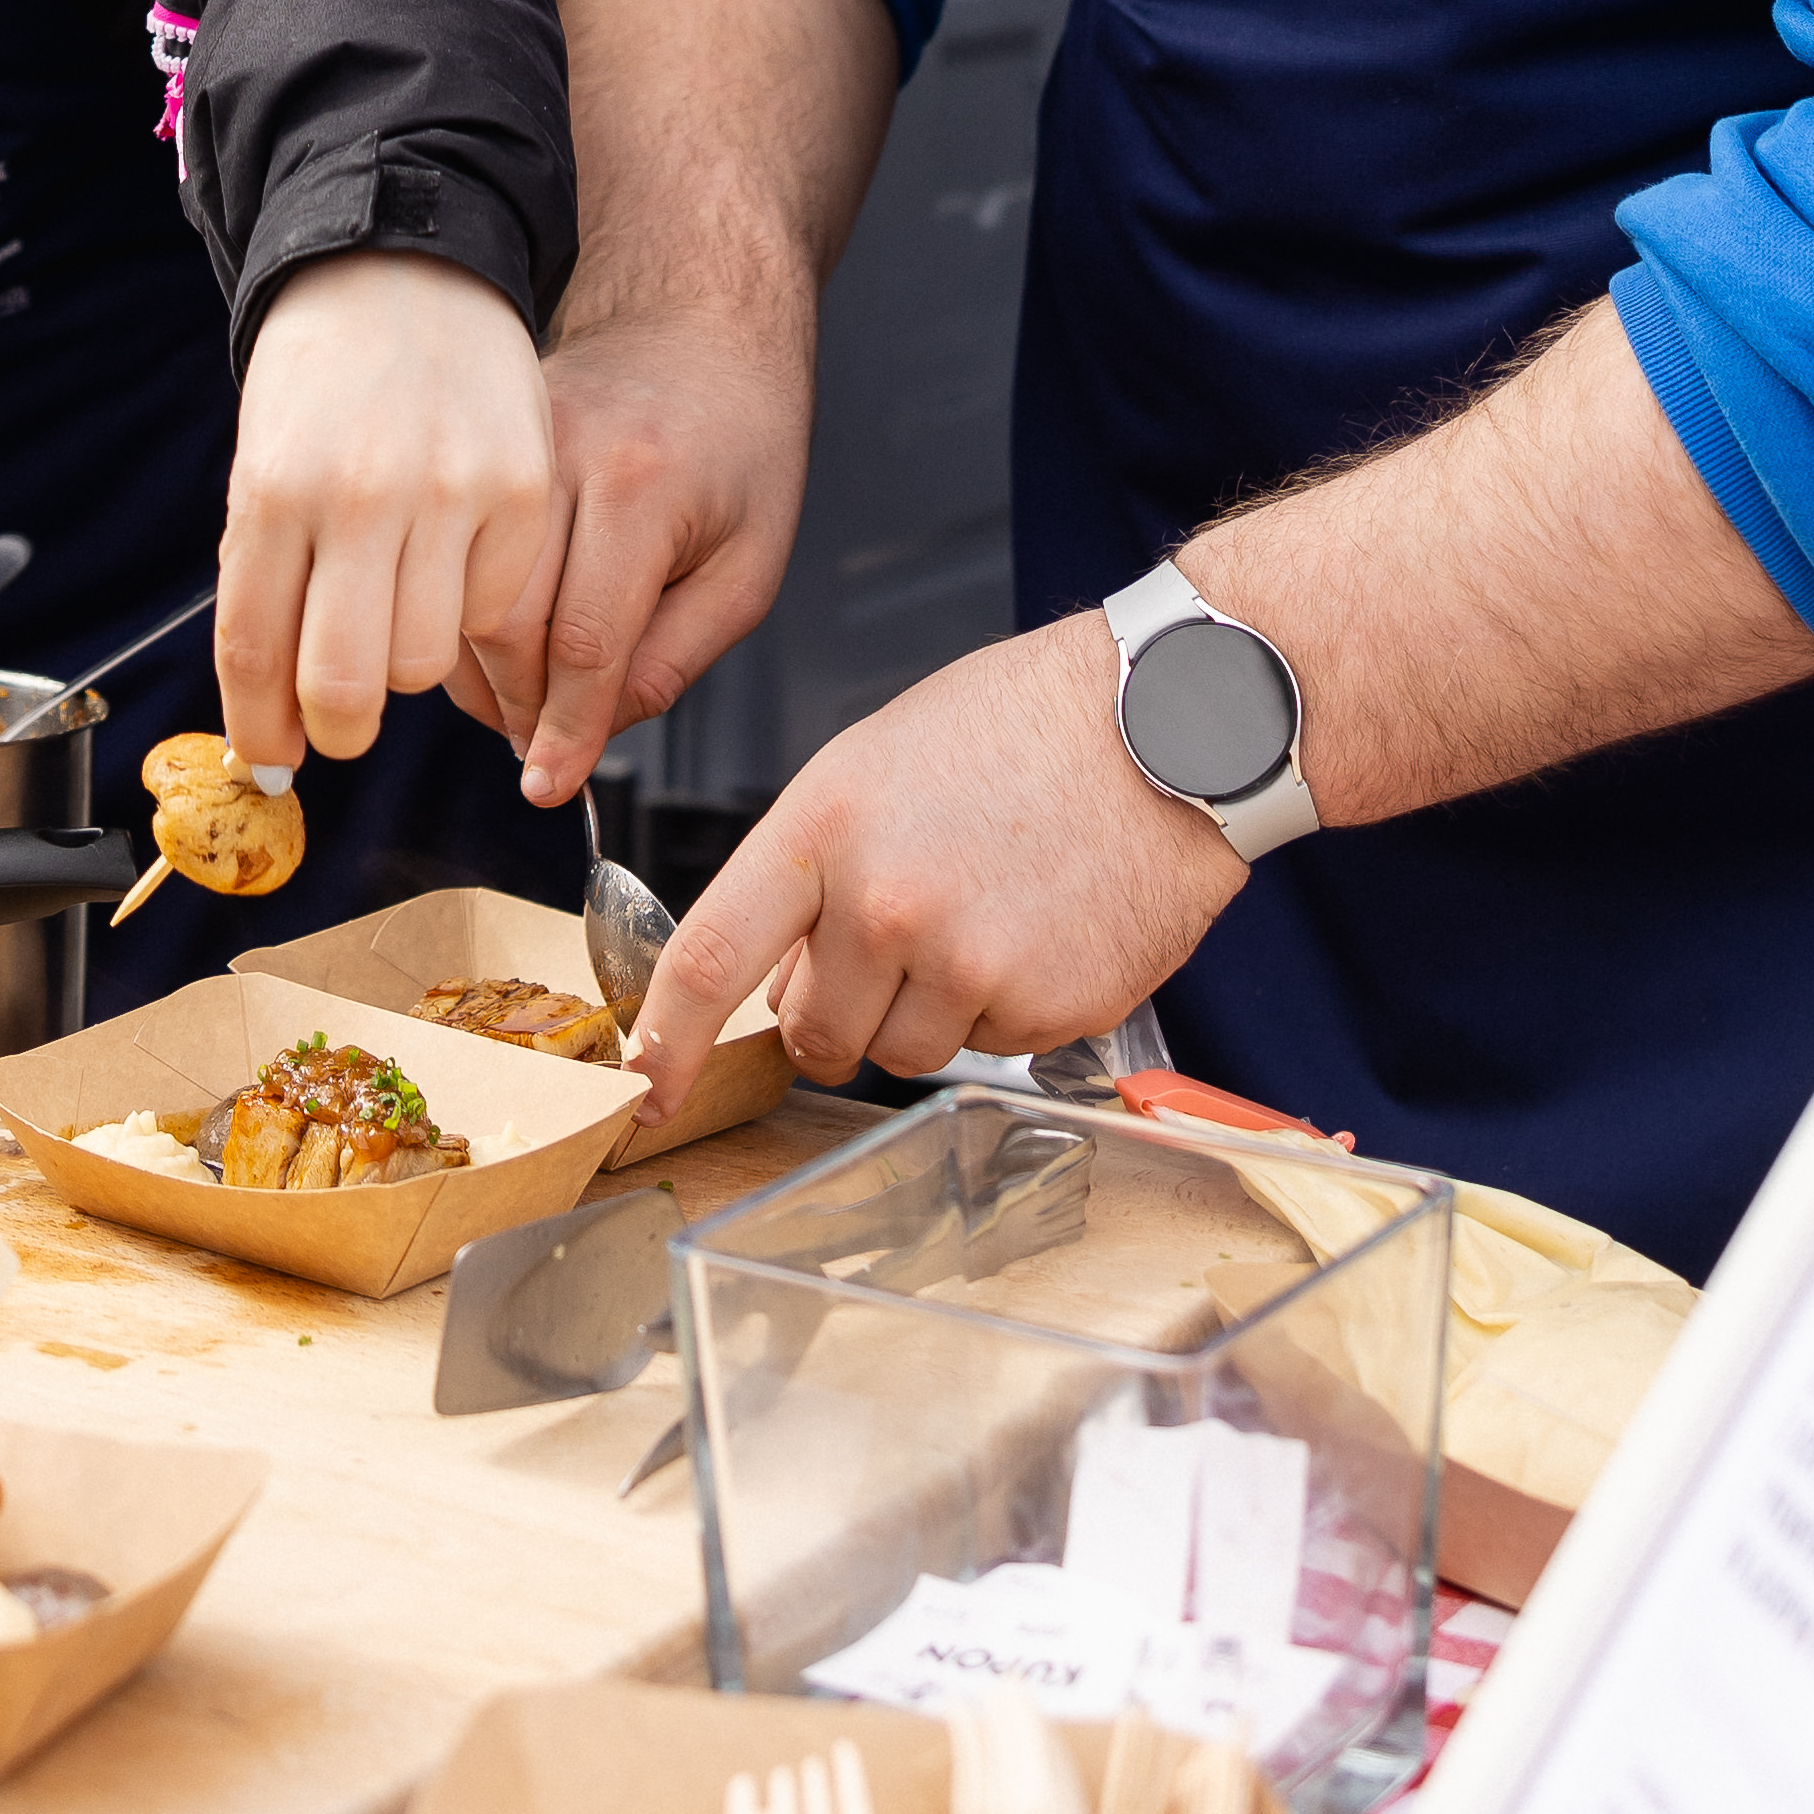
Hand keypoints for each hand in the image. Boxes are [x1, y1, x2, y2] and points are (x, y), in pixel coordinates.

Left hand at [213, 254, 560, 770]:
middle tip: (340, 719)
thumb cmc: (321, 380)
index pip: (256, 654)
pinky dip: (469, 610)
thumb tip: (276, 723)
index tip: (273, 757)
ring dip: (404, 664)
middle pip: (345, 684)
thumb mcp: (263, 468)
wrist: (401, 269)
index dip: (263, 729)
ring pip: (424, 664)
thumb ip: (265, 587)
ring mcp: (448, 491)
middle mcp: (358, 495)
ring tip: (397, 612)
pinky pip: (494, 611)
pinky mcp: (521, 490)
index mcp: (273, 490)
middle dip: (337, 729)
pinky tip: (450, 559)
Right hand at [448, 290, 818, 809]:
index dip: (566, 730)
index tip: (551, 789)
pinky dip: (466, 619)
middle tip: (542, 749)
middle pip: (504, 621)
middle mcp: (561, 453)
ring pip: (462, 592)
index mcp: (642, 483)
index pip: (584, 639)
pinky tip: (502, 649)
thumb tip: (589, 734)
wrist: (700, 322)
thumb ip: (674, 656)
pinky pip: (452, 550)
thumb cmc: (743, 444)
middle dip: (520, 707)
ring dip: (484, 673)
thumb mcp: (749, 564)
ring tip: (524, 707)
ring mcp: (511, 441)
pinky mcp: (485, 442)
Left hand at [623, 608, 1242, 1124]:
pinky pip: (991, 1051)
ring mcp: (966, 967)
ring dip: (928, 1011)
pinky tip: (1040, 927)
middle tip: (894, 945)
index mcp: (823, 829)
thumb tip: (777, 982)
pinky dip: (1006, 1010)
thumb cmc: (1021, 724)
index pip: (709, 959)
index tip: (644, 1092)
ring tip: (985, 912)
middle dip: (836, 1015)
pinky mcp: (1043, 1010)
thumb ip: (813, 872)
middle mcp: (883, 906)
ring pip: (904, 1053)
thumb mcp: (876, 764)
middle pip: (813, 1035)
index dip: (665, 1043)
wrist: (1168, 722)